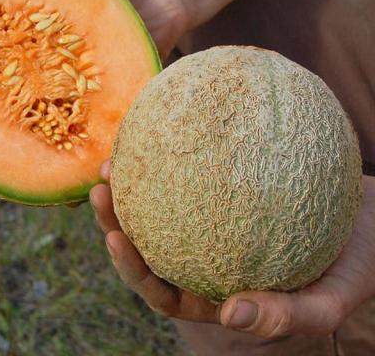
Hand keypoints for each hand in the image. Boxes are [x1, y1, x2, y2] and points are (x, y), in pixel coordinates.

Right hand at [0, 0, 189, 186]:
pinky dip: (81, 169)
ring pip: (45, 150)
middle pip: (4, 128)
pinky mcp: (113, 115)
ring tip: (3, 189)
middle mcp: (43, 87)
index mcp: (18, 56)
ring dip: (23, 174)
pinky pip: (95, 150)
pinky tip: (71, 187)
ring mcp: (78, 106)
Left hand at [91, 162, 374, 339]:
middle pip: (148, 245)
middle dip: (115, 223)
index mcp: (217, 289)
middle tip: (100, 191)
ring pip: (159, 208)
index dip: (132, 269)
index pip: (161, 288)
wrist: (371, 222)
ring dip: (130, 188)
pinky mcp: (223, 190)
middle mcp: (206, 256)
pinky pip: (189, 174)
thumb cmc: (353, 263)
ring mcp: (212, 221)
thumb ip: (285, 317)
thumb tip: (230, 316)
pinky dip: (168, 158)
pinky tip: (158, 132)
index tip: (115, 238)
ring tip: (112, 159)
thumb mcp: (330, 299)